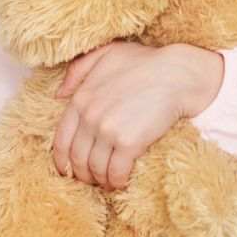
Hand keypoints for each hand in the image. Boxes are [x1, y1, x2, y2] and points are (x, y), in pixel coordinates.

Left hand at [51, 41, 224, 191]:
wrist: (177, 74)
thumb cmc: (144, 62)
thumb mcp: (105, 54)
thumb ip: (78, 70)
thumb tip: (59, 94)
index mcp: (81, 98)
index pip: (61, 139)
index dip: (61, 160)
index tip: (67, 170)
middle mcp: (90, 117)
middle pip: (77, 158)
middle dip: (82, 174)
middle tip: (90, 179)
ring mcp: (108, 131)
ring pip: (96, 168)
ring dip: (100, 180)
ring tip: (107, 182)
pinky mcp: (129, 143)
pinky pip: (116, 172)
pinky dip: (116, 181)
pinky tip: (121, 182)